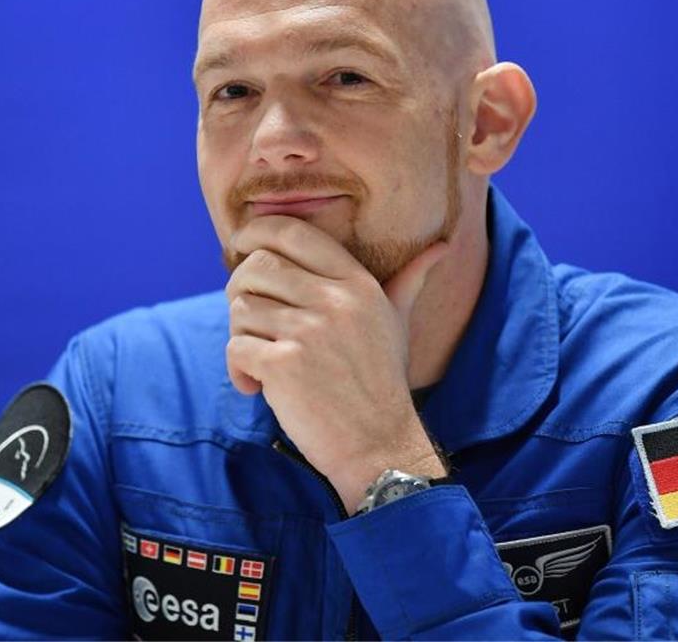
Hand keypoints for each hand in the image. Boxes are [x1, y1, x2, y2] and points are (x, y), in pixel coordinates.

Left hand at [225, 215, 448, 511]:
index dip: (257, 231)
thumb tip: (442, 247)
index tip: (241, 244)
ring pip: (240, 307)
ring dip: (240, 334)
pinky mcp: (284, 366)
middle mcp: (334, 301)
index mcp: (357, 283)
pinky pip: (235, 347)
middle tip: (248, 317)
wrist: (379, 445)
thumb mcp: (397, 323)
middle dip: (239, 288)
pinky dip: (237, 369)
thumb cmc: (382, 382)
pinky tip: (254, 386)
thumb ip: (409, 281)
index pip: (293, 232)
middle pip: (257, 265)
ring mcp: (309, 332)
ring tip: (260, 358)